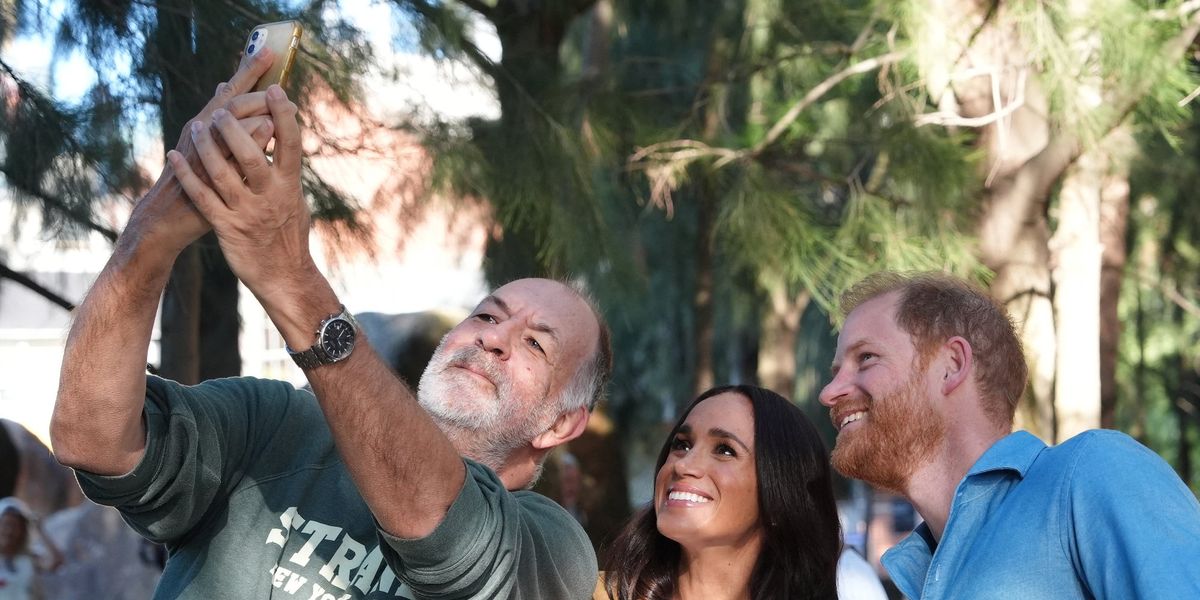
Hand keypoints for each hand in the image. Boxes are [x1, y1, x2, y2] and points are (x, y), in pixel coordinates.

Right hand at [120, 50, 277, 258]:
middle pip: (230, 104)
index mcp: (203, 126)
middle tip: (277, 79)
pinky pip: (230, 155)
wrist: (165, 218)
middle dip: (254, 89)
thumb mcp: (208, 153)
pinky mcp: (207, 180)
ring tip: (276, 99)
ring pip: (228, 127)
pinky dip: (248, 142)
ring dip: (253, 110)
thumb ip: (227, 129)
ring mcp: (202, 158)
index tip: (268, 53)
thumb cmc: (194, 184)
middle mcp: (200, 136)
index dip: (247, 72)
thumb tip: (244, 101)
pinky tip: (268, 130)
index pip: (229, 94)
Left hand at [167, 85, 311, 303]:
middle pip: (251, 154)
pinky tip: (174, 156)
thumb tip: (278, 134)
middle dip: (235, 127)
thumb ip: (284, 169)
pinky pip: (203, 197)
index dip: (283, 114)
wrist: (284, 276)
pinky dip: (187, 175)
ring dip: (207, 146)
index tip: (275, 88)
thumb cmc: (288, 234)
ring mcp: (247, 212)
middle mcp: (270, 197)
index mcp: (289, 186)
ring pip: (223, 172)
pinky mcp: (227, 227)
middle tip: (223, 109)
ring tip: (198, 126)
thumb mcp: (294, 199)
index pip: (290, 143)